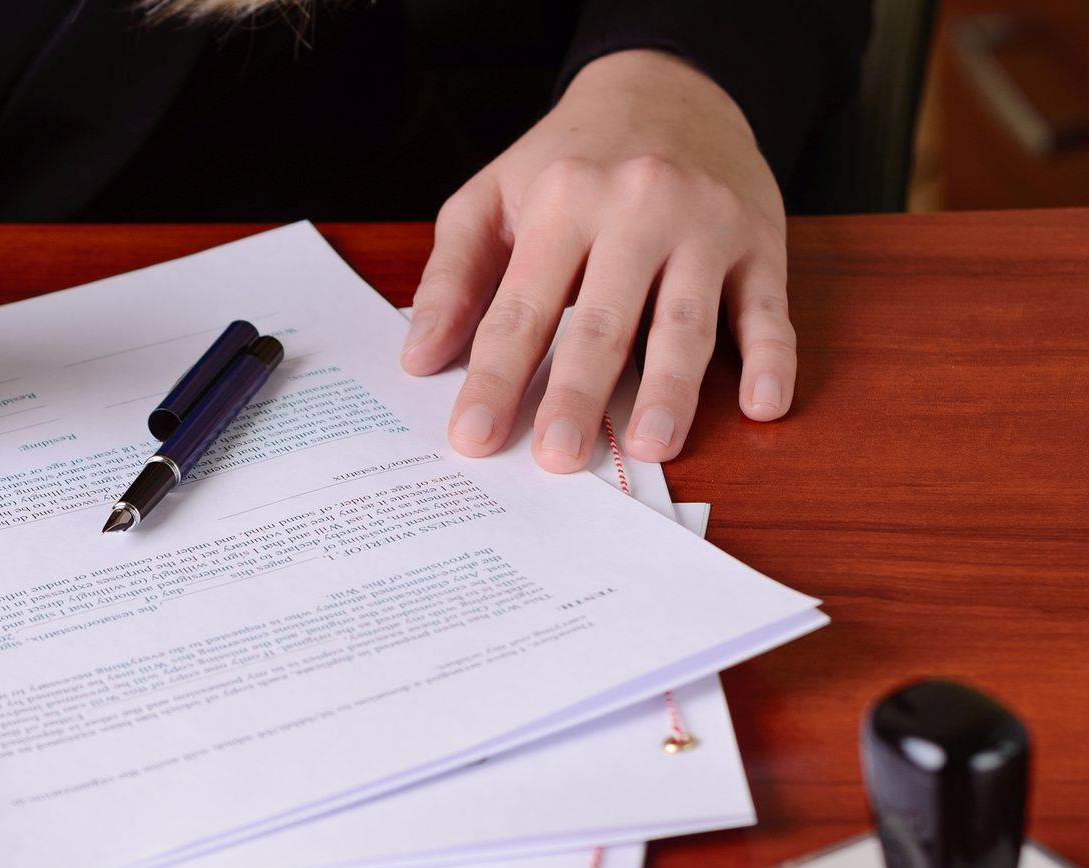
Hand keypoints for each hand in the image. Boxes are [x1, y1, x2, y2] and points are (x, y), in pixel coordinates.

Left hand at [399, 49, 794, 470]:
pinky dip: (772, 358)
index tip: (474, 437)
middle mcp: (638, 209)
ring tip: (648, 447)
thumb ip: (452, 277)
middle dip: (578, 394)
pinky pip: (768, 308)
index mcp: (562, 200)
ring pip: (685, 321)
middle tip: (558, 459)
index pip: (521, 308)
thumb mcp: (490, 197)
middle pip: (603, 321)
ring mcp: (706, 226)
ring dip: (669, 390)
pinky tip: (764, 406)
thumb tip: (419, 359)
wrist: (668, 85)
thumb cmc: (568, 161)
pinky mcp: (760, 242)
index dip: (497, 378)